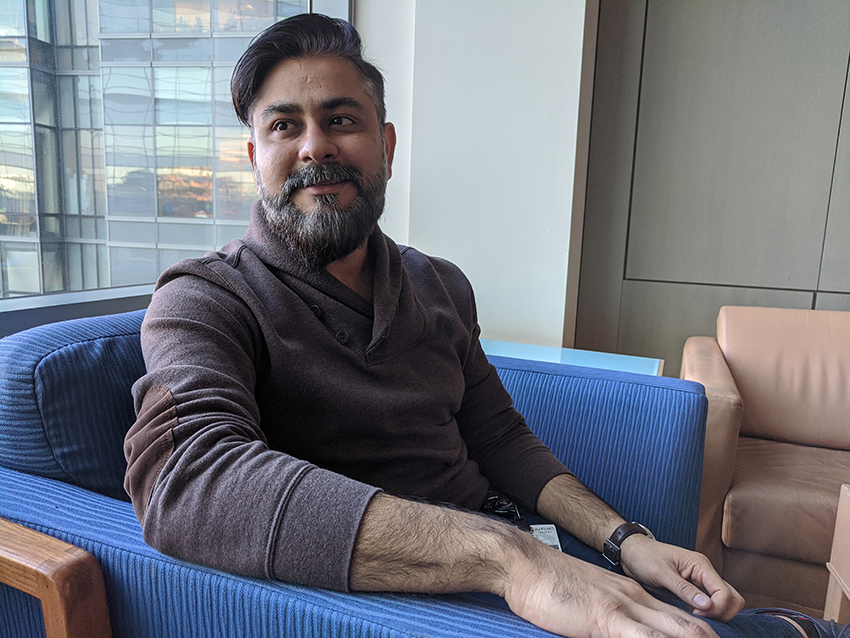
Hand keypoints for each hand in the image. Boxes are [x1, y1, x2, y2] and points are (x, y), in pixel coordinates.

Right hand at [501, 537, 720, 637]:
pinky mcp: (607, 617)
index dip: (702, 637)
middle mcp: (636, 599)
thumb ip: (608, 618)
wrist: (524, 564)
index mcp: (632, 595)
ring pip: (677, 631)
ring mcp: (624, 607)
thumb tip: (615, 632)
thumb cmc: (547, 586)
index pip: (680, 619)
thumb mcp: (587, 601)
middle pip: (690, 626)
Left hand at [618, 534, 744, 621]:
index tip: (695, 612)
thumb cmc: (644, 557)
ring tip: (693, 614)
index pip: (725, 593)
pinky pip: (712, 602)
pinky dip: (708, 611)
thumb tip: (707, 605)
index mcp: (700, 564)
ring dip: (716, 612)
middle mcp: (705, 571)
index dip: (716, 608)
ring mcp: (702, 580)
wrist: (632, 552)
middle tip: (697, 616)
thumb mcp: (661, 573)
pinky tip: (691, 613)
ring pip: (725, 601)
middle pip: (733, 598)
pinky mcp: (695, 587)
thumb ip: (684, 589)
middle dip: (722, 612)